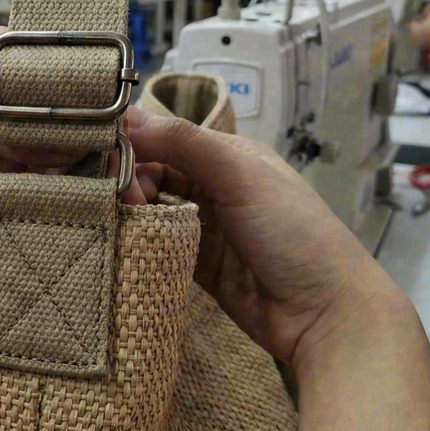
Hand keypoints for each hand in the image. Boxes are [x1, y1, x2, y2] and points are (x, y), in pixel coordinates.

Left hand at [0, 23, 145, 220]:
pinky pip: (28, 190)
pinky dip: (49, 202)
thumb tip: (56, 143)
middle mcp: (3, 96)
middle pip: (64, 119)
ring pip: (52, 158)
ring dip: (78, 179)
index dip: (91, 99)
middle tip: (128, 174)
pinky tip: (78, 213)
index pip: (56, 72)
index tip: (122, 128)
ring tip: (116, 200)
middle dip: (94, 146)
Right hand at [127, 108, 405, 367]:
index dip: (135, 144)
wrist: (325, 314)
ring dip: (132, 212)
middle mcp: (215, 188)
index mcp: (229, 157)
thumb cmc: (292, 232)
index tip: (104, 157)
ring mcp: (206, 229)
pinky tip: (122, 245)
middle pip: (155, 174)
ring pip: (153, 210)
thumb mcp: (241, 176)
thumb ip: (185, 143)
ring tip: (121, 222)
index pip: (169, 138)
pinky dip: (140, 243)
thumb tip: (126, 116)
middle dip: (131, 181)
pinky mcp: (197, 267)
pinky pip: (158, 247)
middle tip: (120, 199)